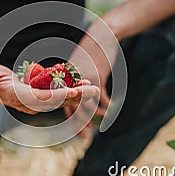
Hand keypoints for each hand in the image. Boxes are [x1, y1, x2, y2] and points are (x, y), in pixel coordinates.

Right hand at [0, 64, 99, 114]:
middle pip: (55, 102)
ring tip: (93, 86)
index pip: (39, 99)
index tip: (73, 92)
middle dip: (75, 97)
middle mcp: (27, 103)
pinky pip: (57, 93)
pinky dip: (70, 88)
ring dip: (77, 93)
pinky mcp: (38, 95)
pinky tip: (82, 81)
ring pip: (59, 99)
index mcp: (15, 98)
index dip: (57, 96)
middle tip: (94, 90)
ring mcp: (34, 101)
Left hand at [65, 19, 118, 135]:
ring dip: (96, 114)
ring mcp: (84, 81)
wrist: (101, 38)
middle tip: (85, 137)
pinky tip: (109, 107)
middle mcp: (73, 83)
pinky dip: (105, 104)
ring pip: (88, 104)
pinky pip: (100, 96)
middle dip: (80, 124)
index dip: (71, 119)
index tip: (76, 130)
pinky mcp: (96, 76)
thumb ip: (76, 81)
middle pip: (74, 108)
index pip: (65, 105)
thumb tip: (76, 96)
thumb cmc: (90, 53)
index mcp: (66, 82)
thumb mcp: (79, 65)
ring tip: (102, 118)